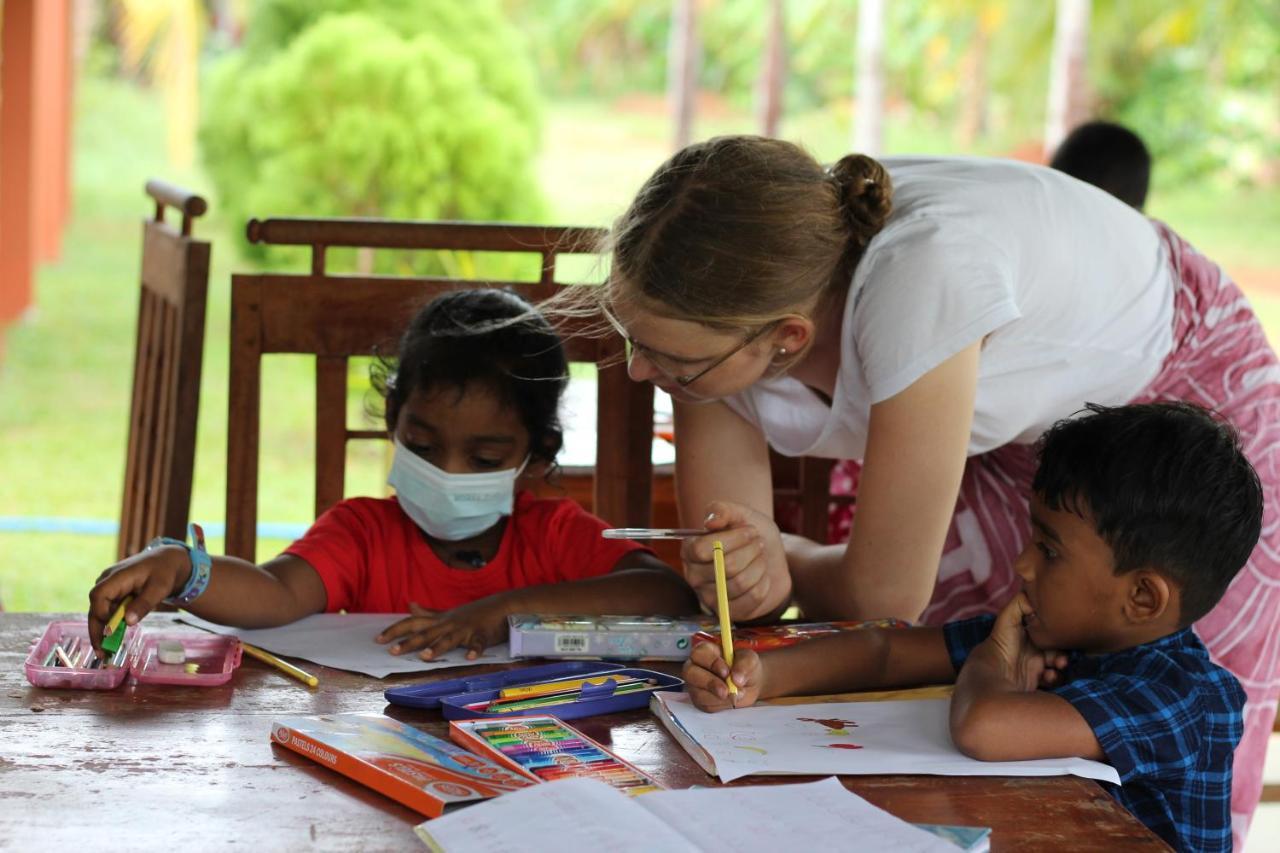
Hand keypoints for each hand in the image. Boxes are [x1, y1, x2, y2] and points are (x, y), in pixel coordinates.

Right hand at [87, 546, 189, 655]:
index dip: (101, 614)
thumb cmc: (164, 572)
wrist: (167, 561)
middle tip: (101, 652)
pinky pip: (107, 611)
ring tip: (106, 652)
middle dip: (96, 630)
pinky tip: (112, 641)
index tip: (110, 631)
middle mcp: (107, 581)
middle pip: (95, 607)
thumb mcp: (159, 589)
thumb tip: (128, 622)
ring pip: (99, 611)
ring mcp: (109, 587)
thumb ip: (144, 604)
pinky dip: (110, 625)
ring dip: (102, 631)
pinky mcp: (113, 594)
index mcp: (117, 576)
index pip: (99, 595)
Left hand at [376, 598, 510, 659]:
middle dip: (410, 642)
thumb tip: (410, 605)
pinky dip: (475, 649)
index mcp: (440, 620)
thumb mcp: (448, 612)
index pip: (413, 623)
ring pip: (449, 639)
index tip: (378, 639)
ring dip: (438, 647)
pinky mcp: (482, 634)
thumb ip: (427, 612)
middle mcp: (449, 624)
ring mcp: (466, 629)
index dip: (395, 630)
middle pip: (427, 633)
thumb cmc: (473, 612)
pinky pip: (478, 643)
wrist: (502, 606)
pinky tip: (470, 657)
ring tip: (425, 656)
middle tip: (393, 651)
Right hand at [681, 500, 791, 621]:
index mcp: (690, 550)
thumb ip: (722, 510)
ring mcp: (711, 598)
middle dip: (751, 551)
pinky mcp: (730, 613)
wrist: (770, 558)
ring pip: (741, 582)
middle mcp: (694, 576)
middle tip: (759, 544)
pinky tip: (762, 576)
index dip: (731, 539)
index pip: (701, 549)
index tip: (750, 530)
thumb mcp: (739, 514)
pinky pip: (753, 597)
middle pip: (725, 566)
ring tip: (760, 558)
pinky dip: (765, 582)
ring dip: (759, 565)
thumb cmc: (750, 535)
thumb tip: (710, 522)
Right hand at [682, 641, 762, 711]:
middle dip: (709, 683)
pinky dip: (719, 705)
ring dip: (717, 697)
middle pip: (690, 673)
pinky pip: (705, 705)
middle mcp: (696, 667)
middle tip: (726, 691)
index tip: (726, 672)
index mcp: (705, 651)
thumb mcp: (750, 660)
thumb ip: (744, 665)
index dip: (711, 663)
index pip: (699, 654)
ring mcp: (696, 685)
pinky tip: (729, 700)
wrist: (749, 685)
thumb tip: (736, 678)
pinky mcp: (700, 700)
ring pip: (697, 693)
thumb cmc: (746, 667)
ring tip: (735, 695)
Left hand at [967, 593, 1067, 690]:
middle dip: (1064, 651)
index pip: (1051, 629)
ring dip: (1062, 663)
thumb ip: (1020, 602)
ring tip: (1059, 665)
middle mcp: (1035, 647)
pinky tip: (1048, 676)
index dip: (1059, 631)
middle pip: (1058, 646)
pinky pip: (1054, 678)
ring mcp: (1036, 664)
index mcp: (1030, 632)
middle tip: (1063, 656)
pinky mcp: (1037, 679)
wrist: (993, 671)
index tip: (1064, 634)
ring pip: (1059, 662)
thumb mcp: (1008, 617)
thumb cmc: (1001, 641)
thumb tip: (1037, 596)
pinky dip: (1055, 676)